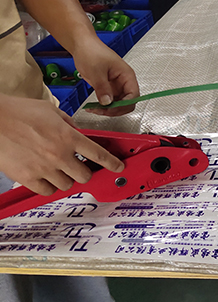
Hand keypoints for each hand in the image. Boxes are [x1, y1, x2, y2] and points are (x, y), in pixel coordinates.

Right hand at [0, 94, 124, 195]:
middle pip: (85, 176)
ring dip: (65, 179)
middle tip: (77, 166)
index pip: (98, 154)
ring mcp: (44, 168)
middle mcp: (59, 154)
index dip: (112, 163)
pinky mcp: (28, 177)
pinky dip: (48, 186)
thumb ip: (68, 123)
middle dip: (84, 171)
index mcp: (68, 136)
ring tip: (56, 169)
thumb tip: (77, 131)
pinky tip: (44, 176)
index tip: (117, 166)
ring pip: (67, 185)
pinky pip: (47, 191)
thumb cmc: (16, 111)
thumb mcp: (50, 110)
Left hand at [73, 38, 139, 115]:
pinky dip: (102, 106)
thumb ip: (103, 88)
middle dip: (115, 109)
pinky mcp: (108, 88)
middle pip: (127, 102)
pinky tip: (92, 106)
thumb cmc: (92, 52)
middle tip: (101, 111)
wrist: (82, 45)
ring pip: (118, 104)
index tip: (111, 108)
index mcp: (127, 76)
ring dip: (108, 109)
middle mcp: (124, 82)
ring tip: (93, 109)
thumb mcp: (96, 71)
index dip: (124, 105)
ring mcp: (116, 86)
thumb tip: (107, 103)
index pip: (133, 96)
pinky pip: (109, 101)